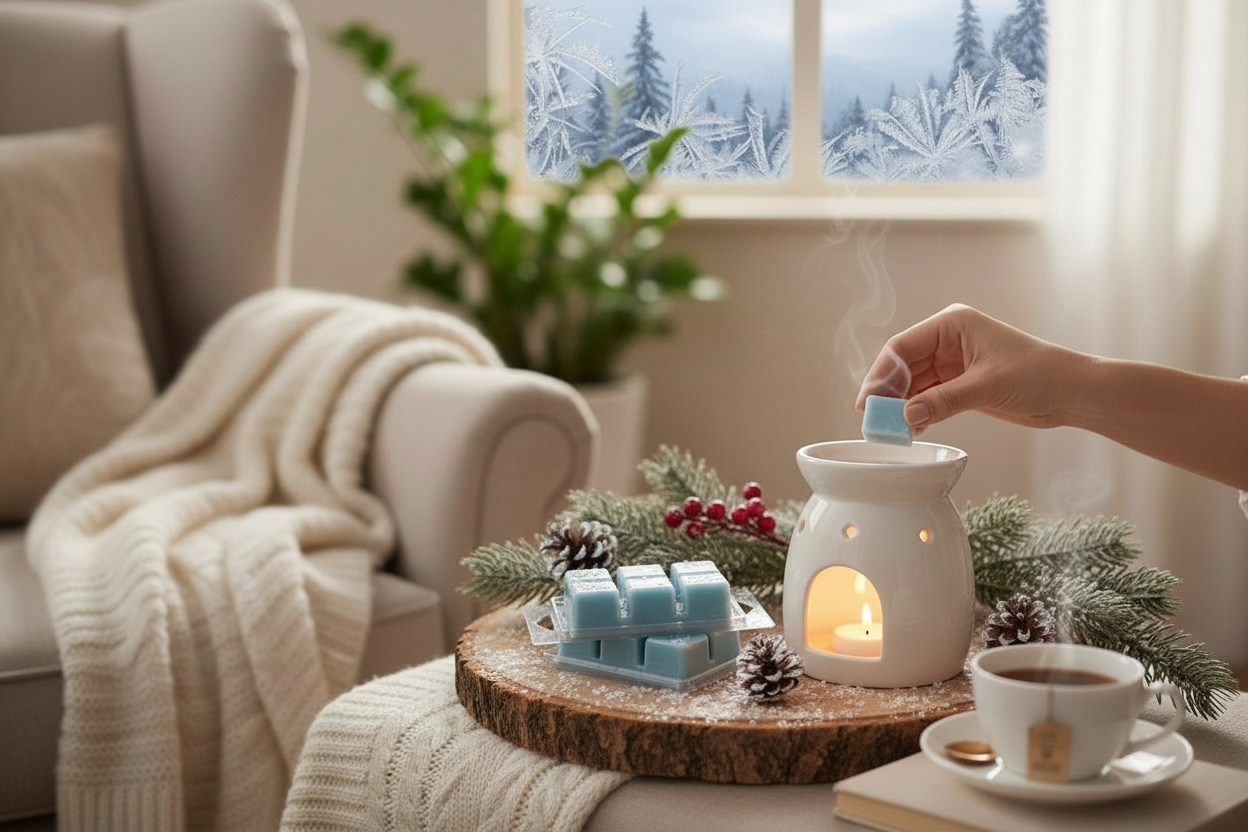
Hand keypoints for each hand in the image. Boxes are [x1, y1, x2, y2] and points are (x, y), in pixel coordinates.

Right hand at [854, 304, 1087, 431]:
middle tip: (876, 422)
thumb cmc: (1039, 374)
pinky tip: (911, 429)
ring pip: (912, 385)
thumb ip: (944, 401)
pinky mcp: (959, 385)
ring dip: (901, 407)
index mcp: (951, 325)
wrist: (1071, 392)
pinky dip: (917, 413)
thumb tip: (906, 415)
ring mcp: (952, 364)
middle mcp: (947, 341)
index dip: (881, 374)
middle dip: (888, 394)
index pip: (902, 347)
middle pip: (902, 367)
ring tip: (892, 431)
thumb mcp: (987, 386)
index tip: (868, 402)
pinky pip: (928, 398)